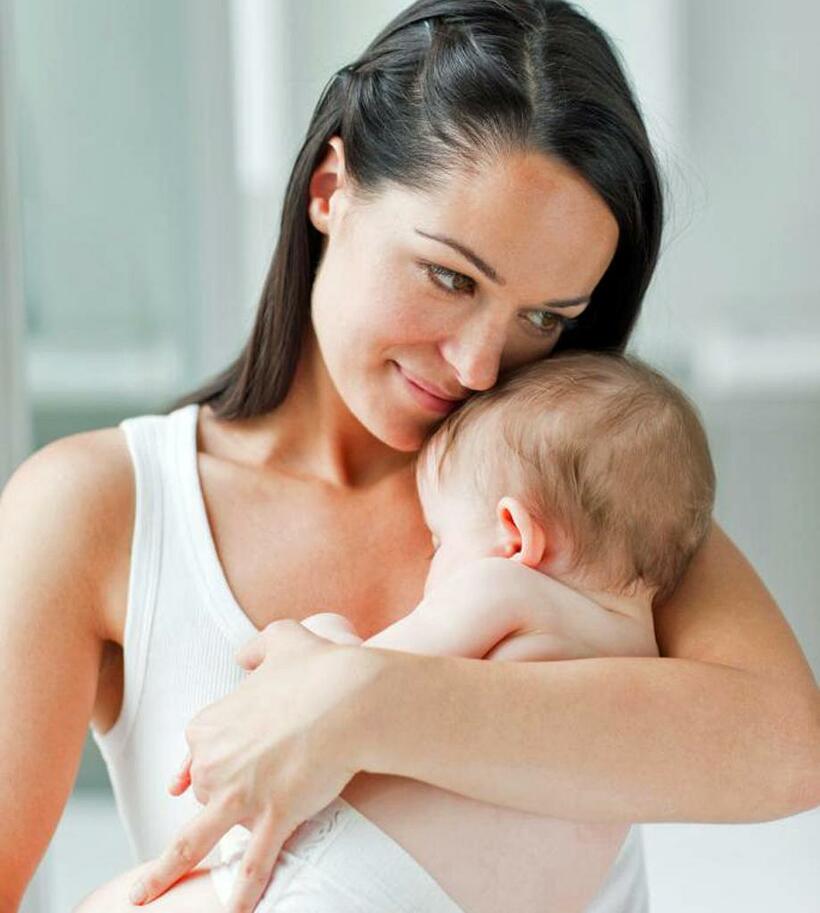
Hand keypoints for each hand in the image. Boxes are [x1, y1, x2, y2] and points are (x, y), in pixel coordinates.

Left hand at [128, 618, 378, 912]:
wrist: (352, 696)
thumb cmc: (321, 666)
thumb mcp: (283, 638)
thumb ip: (257, 646)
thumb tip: (243, 655)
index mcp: (210, 724)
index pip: (195, 755)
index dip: (210, 762)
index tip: (200, 777)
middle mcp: (215, 763)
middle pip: (204, 793)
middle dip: (223, 797)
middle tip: (253, 790)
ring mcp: (241, 795)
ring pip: (196, 839)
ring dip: (165, 873)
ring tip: (143, 898)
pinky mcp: (273, 817)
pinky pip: (252, 863)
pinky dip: (241, 892)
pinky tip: (233, 912)